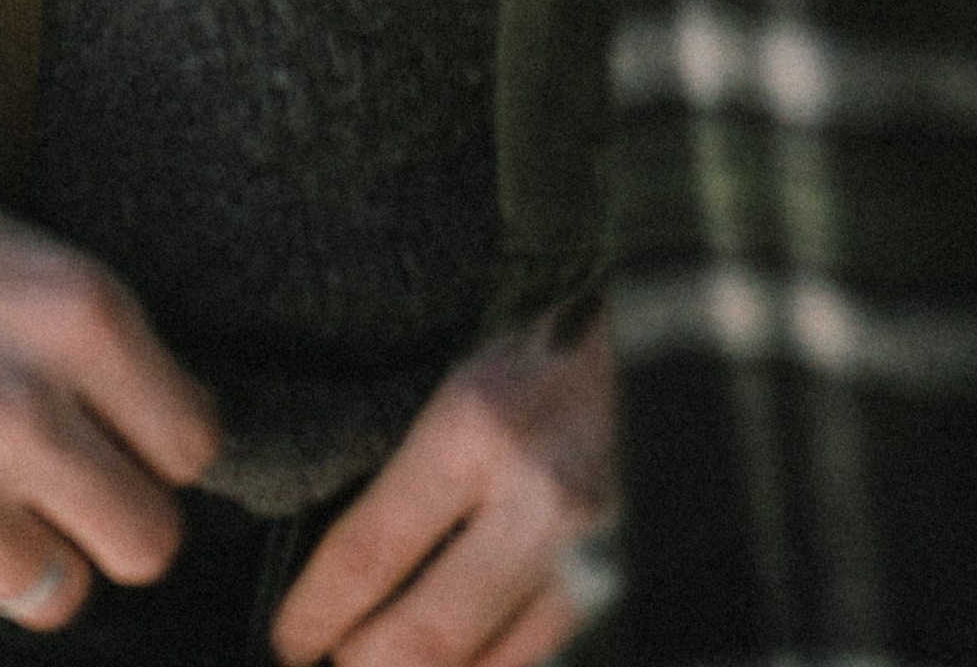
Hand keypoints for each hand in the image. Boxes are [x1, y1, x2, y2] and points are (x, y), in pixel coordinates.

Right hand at [0, 178, 218, 629]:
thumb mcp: (22, 260)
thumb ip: (98, 353)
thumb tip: (165, 436)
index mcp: (80, 321)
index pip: (191, 445)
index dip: (163, 452)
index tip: (135, 447)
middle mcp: (26, 416)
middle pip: (147, 544)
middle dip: (116, 526)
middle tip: (73, 496)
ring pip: (53, 592)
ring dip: (21, 552)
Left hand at [272, 308, 616, 666]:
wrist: (685, 342)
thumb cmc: (562, 358)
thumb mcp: (474, 384)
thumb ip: (416, 476)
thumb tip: (355, 577)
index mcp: (475, 427)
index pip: (367, 555)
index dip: (313, 616)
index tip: (291, 639)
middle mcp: (532, 498)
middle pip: (416, 640)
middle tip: (335, 666)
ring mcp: (589, 553)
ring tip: (393, 666)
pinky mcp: (631, 584)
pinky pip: (541, 660)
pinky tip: (467, 663)